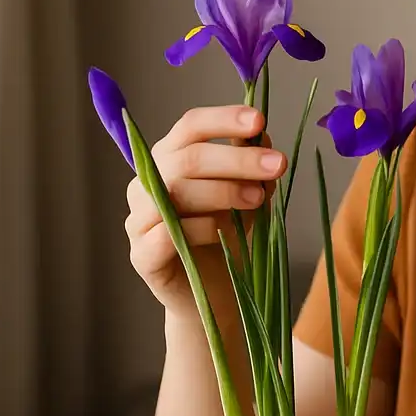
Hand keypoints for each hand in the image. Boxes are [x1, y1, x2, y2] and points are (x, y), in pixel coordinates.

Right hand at [123, 104, 285, 320]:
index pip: (190, 126)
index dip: (223, 119)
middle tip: (277, 165)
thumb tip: (261, 134)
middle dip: (236, 159)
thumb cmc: (228, 238)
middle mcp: (146, 184)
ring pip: (176, 192)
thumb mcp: (248, 196)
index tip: (259, 121)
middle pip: (187, 158)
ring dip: (224, 191)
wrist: (217, 295)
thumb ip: (251, 166)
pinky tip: (228, 232)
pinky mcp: (141, 255)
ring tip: (260, 199)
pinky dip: (204, 228)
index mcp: (169, 159)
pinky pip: (169, 233)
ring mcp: (138, 220)